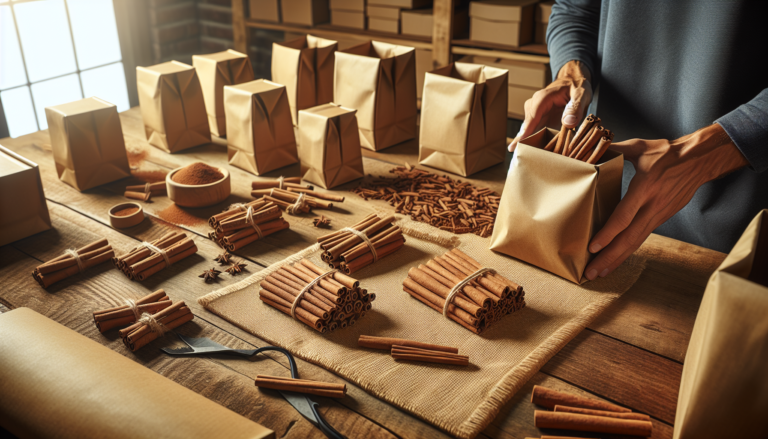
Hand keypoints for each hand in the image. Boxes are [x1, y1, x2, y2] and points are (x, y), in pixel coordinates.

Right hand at [508, 60, 592, 151]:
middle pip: (527, 126)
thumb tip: (569, 122)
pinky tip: (533, 154)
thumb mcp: (581, 94)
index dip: (526, 132)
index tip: (519, 144)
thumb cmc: (577, 86)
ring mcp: (535, 114)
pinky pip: (534, 132)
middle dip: (523, 141)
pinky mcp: (539, 120)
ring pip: (529, 131)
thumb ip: (575, 107)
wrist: (573, 81)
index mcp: (542, 98)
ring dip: (528, 143)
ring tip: (525, 159)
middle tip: (520, 157)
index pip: (532, 116)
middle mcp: (534, 106)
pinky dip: (534, 142)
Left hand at [584, 123, 748, 279]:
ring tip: (598, 273)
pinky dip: (627, 251)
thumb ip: (615, 150)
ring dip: (616, 260)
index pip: (624, 216)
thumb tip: (592, 148)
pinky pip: (641, 238)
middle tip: (590, 273)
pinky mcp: (661, 219)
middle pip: (628, 238)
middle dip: (608, 257)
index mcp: (644, 188)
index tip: (593, 247)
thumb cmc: (666, 153)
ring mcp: (658, 215)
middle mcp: (652, 206)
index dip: (608, 233)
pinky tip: (615, 260)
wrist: (698, 161)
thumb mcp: (640, 147)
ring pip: (635, 242)